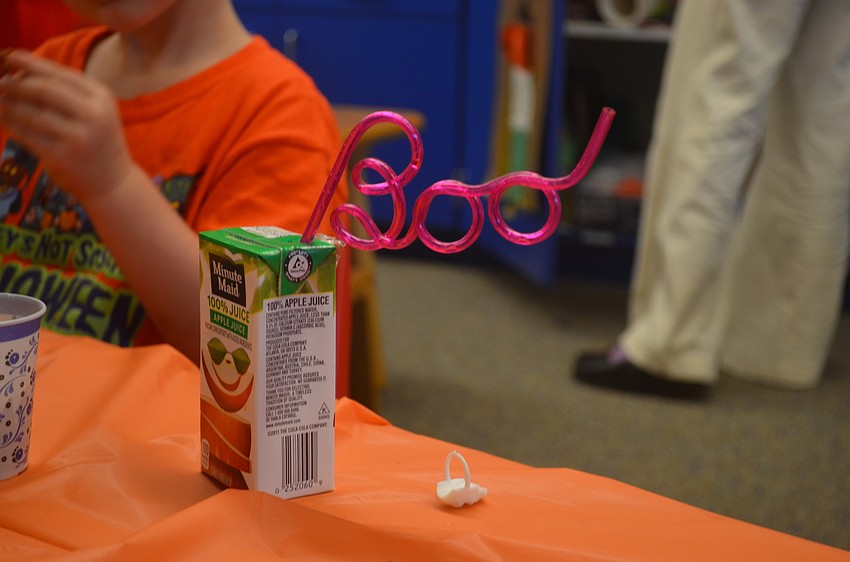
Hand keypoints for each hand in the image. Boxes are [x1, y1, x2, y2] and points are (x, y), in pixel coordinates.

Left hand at [0, 50, 133, 204]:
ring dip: (9, 104)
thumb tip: (20, 72)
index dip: (30, 63)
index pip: (58, 74)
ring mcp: (77, 137)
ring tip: (1, 101)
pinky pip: (26, 134)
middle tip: (0, 82)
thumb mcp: (94, 111)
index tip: (9, 56)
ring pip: (31, 112)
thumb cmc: (98, 141)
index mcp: (101, 97)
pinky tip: (6, 119)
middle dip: (16, 83)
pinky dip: (11, 124)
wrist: (113, 182)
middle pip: (42, 89)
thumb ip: (66, 91)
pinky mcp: (60, 156)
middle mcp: (92, 114)